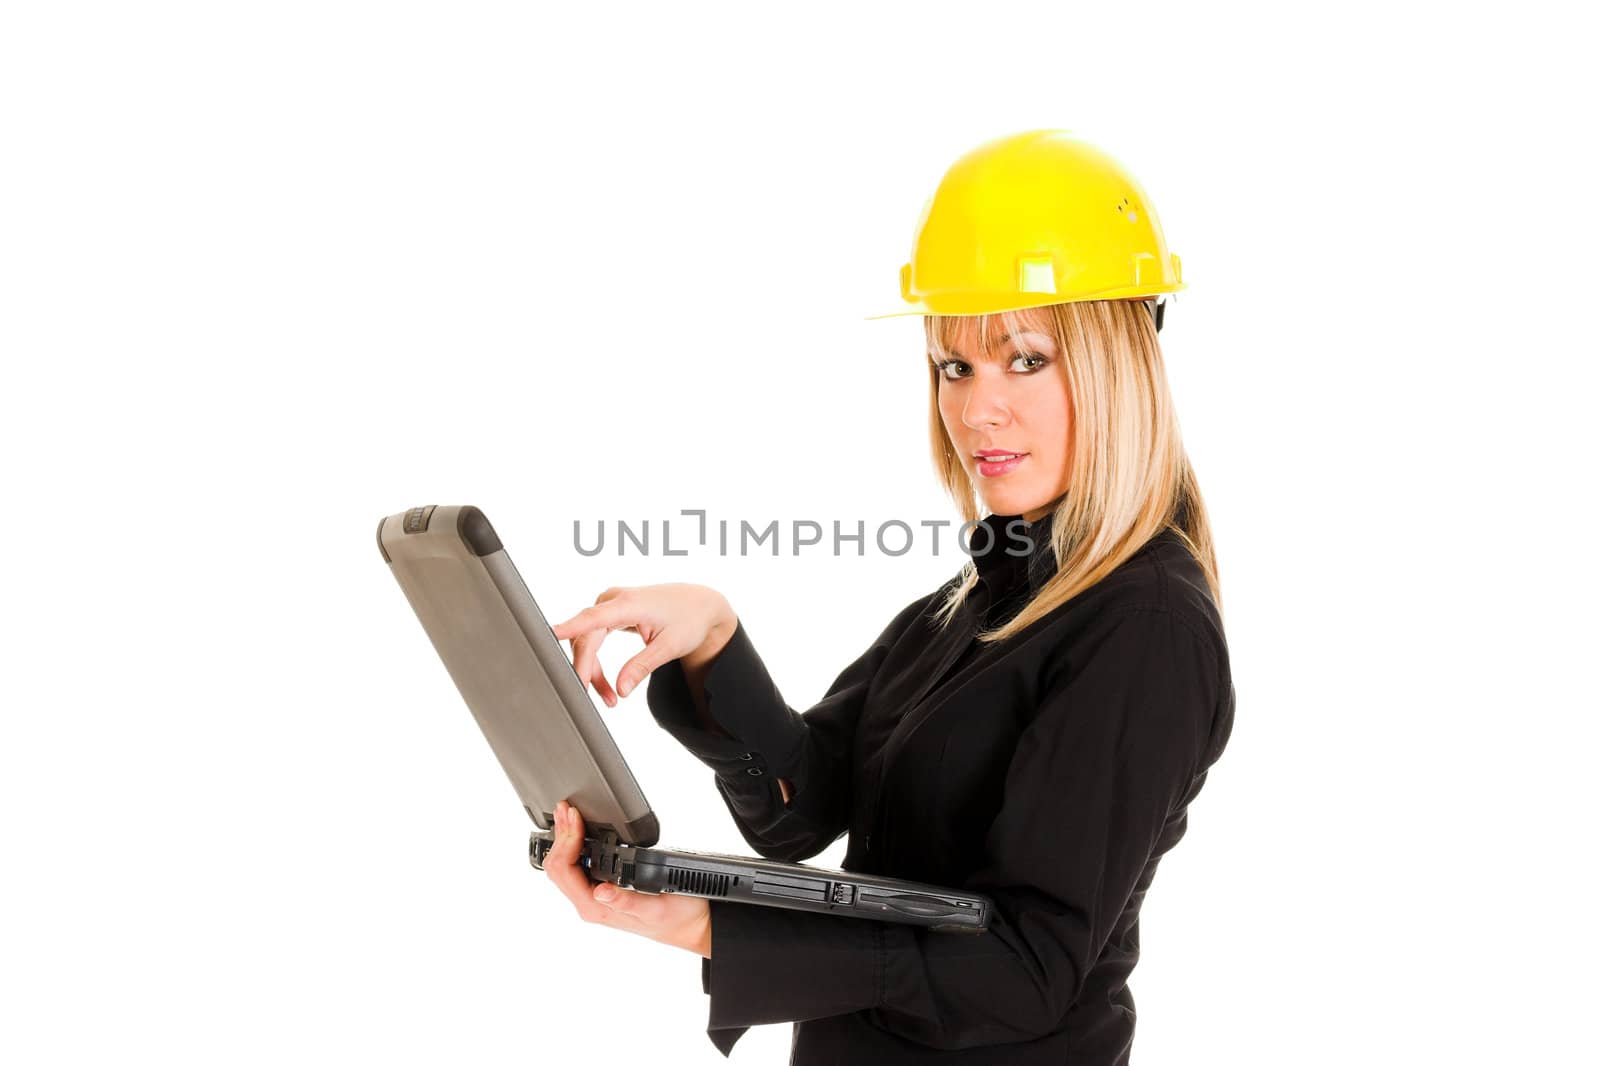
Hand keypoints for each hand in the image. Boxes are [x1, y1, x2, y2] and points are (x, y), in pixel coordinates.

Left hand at [543, 799, 711, 957]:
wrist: (694, 926)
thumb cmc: (678, 918)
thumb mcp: (656, 907)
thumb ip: (627, 901)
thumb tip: (601, 892)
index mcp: (597, 908)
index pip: (564, 871)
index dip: (566, 840)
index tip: (576, 817)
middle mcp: (591, 903)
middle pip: (557, 867)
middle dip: (560, 835)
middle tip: (566, 808)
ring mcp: (595, 897)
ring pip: (565, 867)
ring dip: (564, 839)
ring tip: (567, 815)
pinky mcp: (603, 889)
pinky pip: (578, 868)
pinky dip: (574, 845)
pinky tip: (579, 832)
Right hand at [552, 583, 734, 706]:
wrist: (700, 605)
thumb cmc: (688, 620)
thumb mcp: (669, 647)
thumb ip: (642, 667)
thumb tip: (621, 690)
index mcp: (629, 604)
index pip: (592, 618)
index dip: (569, 628)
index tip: (549, 635)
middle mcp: (614, 600)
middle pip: (586, 638)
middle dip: (587, 671)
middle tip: (597, 701)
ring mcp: (610, 604)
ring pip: (587, 641)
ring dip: (593, 670)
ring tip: (609, 699)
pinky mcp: (611, 613)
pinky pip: (593, 638)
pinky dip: (596, 662)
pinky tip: (604, 684)